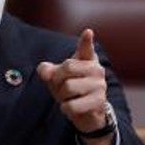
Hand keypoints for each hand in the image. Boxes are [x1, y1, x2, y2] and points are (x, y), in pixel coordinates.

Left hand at [36, 29, 112, 144]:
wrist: (88, 112)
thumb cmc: (72, 88)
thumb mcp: (56, 77)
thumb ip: (47, 71)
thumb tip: (45, 72)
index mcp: (87, 59)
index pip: (86, 48)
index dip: (86, 40)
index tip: (88, 32)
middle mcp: (96, 69)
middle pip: (67, 67)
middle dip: (58, 80)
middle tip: (62, 88)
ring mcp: (100, 85)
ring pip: (68, 87)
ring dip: (62, 96)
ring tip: (69, 98)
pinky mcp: (99, 101)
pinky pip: (72, 105)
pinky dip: (66, 108)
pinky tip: (72, 107)